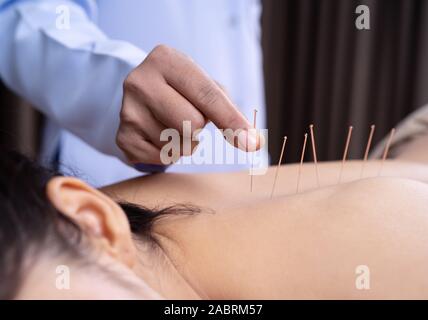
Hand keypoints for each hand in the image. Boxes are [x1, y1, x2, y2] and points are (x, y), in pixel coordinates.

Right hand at [116, 45, 260, 164]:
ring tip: (171, 124)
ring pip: (178, 145)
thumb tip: (254, 142)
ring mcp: (127, 110)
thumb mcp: (203, 85)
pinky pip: (162, 159)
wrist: (140, 95)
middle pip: (193, 124)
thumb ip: (229, 111)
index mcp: (165, 60)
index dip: (232, 121)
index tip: (251, 143)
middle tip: (187, 115)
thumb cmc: (181, 90)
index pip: (207, 95)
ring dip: (184, 142)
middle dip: (198, 127)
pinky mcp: (122, 137)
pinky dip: (168, 153)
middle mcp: (140, 81)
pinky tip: (158, 135)